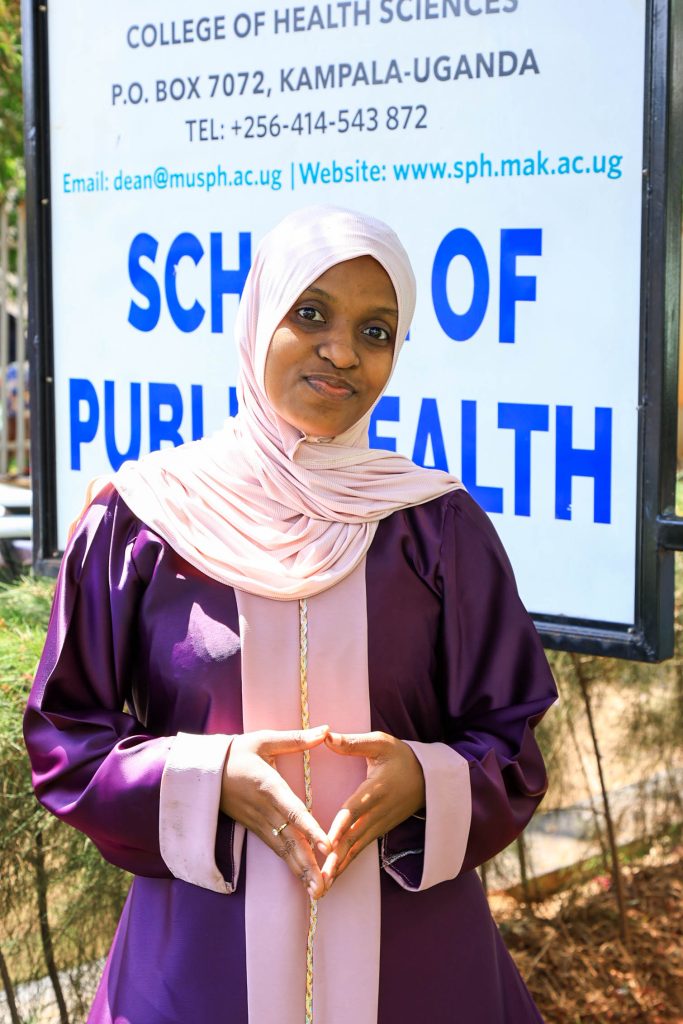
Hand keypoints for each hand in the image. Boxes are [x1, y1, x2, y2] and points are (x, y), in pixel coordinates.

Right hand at [220, 726, 331, 898]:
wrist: (203, 770)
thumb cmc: (238, 751)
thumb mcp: (264, 739)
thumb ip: (296, 739)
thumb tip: (326, 730)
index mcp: (268, 786)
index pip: (292, 811)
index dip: (310, 829)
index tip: (327, 845)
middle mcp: (263, 810)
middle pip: (289, 840)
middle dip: (307, 864)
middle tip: (325, 886)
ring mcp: (258, 822)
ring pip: (283, 850)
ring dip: (300, 871)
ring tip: (319, 892)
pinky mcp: (255, 829)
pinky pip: (276, 850)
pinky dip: (290, 865)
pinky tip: (304, 879)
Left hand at [321, 731, 424, 888]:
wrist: (429, 778)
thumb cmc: (401, 757)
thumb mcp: (380, 743)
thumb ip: (352, 742)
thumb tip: (326, 735)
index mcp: (375, 790)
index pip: (355, 809)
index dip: (341, 825)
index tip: (327, 841)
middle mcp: (377, 812)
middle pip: (353, 838)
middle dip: (336, 858)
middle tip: (319, 878)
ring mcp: (378, 825)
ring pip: (356, 849)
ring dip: (338, 868)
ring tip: (320, 887)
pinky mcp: (378, 831)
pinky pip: (359, 850)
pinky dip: (345, 865)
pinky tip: (330, 879)